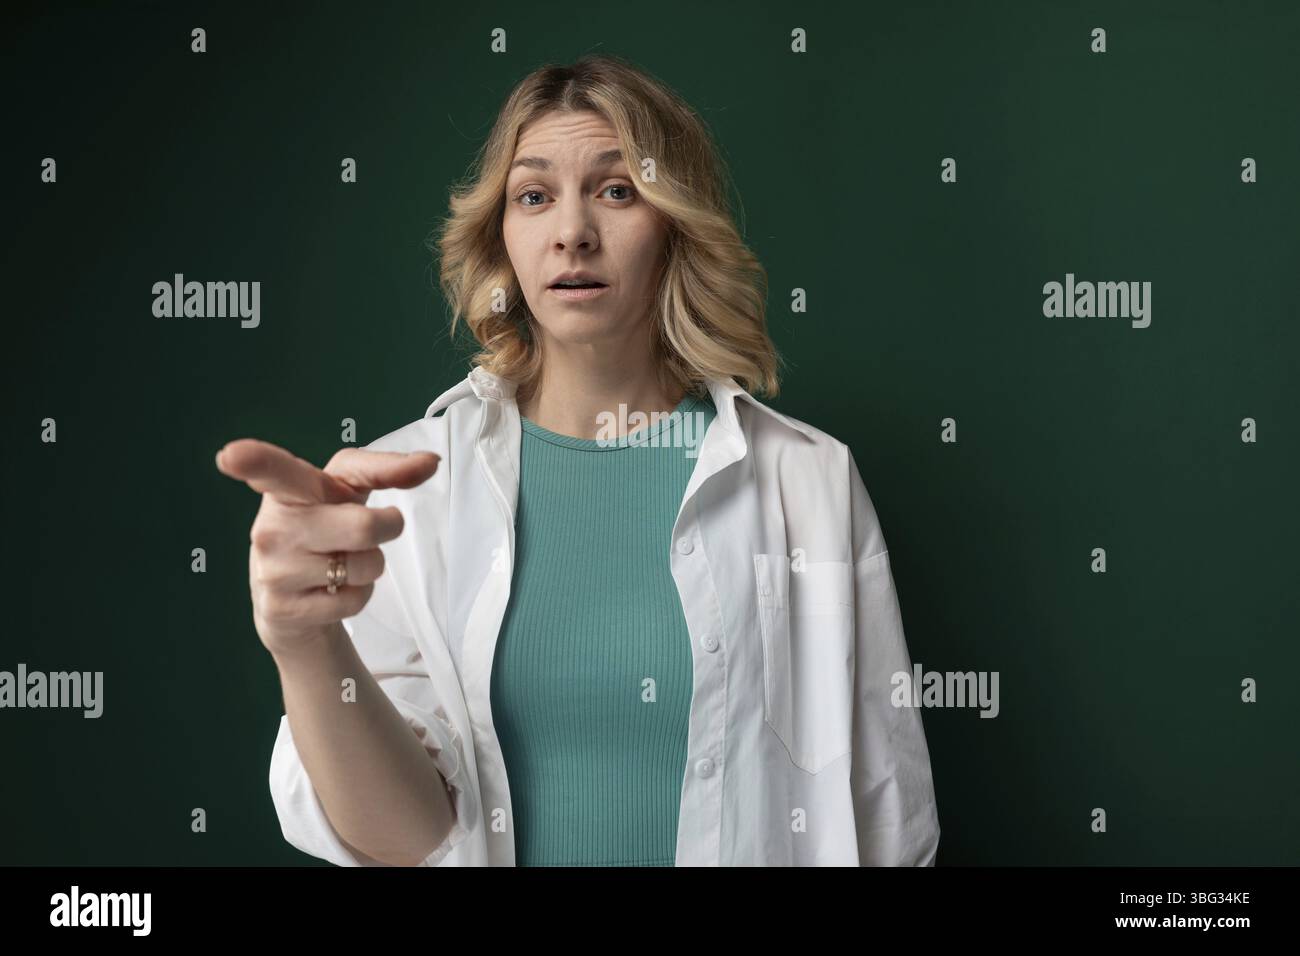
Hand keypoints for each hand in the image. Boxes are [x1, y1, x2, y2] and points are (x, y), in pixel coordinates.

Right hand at [214, 439, 439, 657]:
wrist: (293, 602)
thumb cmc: (325, 527)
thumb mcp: (348, 491)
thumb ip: (387, 470)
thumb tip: (430, 461)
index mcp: (287, 489)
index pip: (274, 471)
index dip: (254, 461)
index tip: (231, 456)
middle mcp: (272, 527)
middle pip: (364, 526)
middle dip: (385, 529)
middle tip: (368, 530)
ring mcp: (273, 570)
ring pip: (365, 567)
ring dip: (370, 567)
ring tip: (340, 563)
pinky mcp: (282, 609)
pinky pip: (355, 600)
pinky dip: (358, 597)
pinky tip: (329, 592)